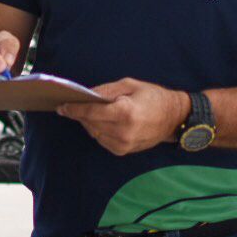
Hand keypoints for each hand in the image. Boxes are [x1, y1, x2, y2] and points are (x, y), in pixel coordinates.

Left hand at [58, 79, 190, 155]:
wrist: (174, 117)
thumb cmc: (153, 97)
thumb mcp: (129, 85)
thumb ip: (106, 91)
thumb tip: (85, 95)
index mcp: (125, 112)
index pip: (91, 112)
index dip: (74, 109)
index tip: (61, 106)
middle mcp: (123, 132)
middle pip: (90, 123)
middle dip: (80, 114)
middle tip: (72, 105)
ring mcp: (124, 144)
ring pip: (94, 133)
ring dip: (88, 123)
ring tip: (87, 112)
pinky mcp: (124, 151)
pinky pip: (102, 140)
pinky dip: (98, 130)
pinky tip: (101, 121)